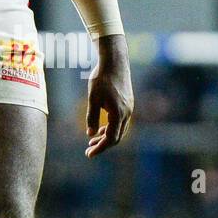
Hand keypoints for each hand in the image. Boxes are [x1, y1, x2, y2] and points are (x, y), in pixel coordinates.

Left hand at [85, 34, 133, 157]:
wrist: (115, 62)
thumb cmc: (101, 79)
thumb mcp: (93, 98)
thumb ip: (92, 117)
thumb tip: (90, 134)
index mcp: (118, 114)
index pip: (110, 139)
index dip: (100, 148)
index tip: (89, 154)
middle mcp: (127, 114)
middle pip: (116, 137)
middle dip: (103, 145)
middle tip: (88, 150)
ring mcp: (129, 109)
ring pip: (120, 130)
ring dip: (107, 136)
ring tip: (93, 140)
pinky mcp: (128, 104)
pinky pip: (121, 122)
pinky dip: (112, 127)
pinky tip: (102, 127)